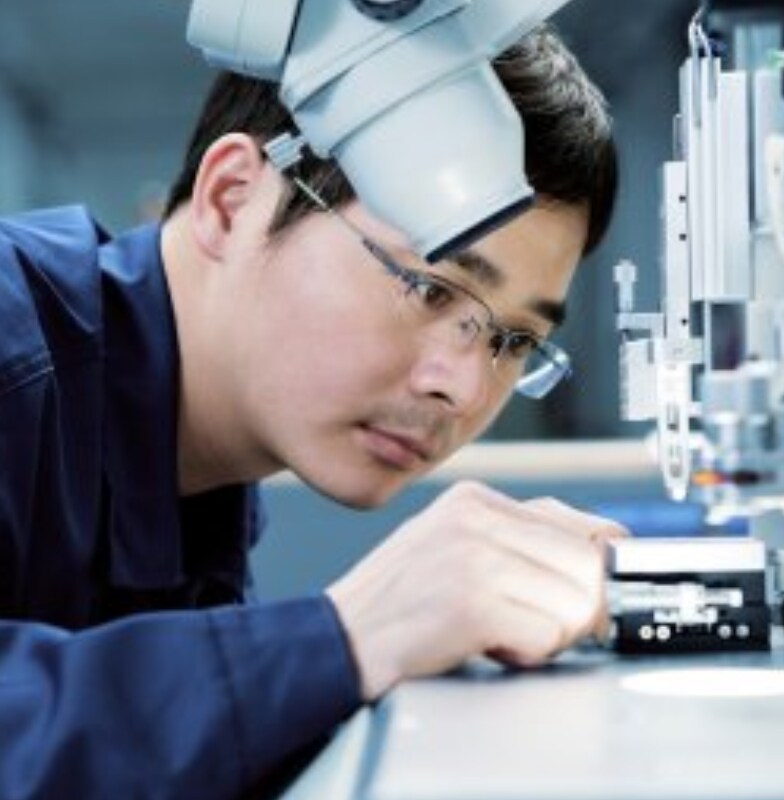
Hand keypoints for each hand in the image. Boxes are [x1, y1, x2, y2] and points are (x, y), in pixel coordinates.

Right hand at [326, 481, 627, 700]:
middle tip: (537, 621)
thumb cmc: (402, 598)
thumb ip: (520, 539)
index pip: (579, 524)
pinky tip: (486, 644)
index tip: (600, 592)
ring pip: (574, 604)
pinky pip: (545, 637)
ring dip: (546, 632)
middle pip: (586, 565)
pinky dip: (524, 653)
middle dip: (575, 607)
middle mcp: (476, 519)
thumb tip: (603, 549)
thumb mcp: (457, 544)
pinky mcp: (472, 604)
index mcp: (475, 498)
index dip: (597, 567)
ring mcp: (473, 559)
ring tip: (500, 629)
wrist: (341, 637)